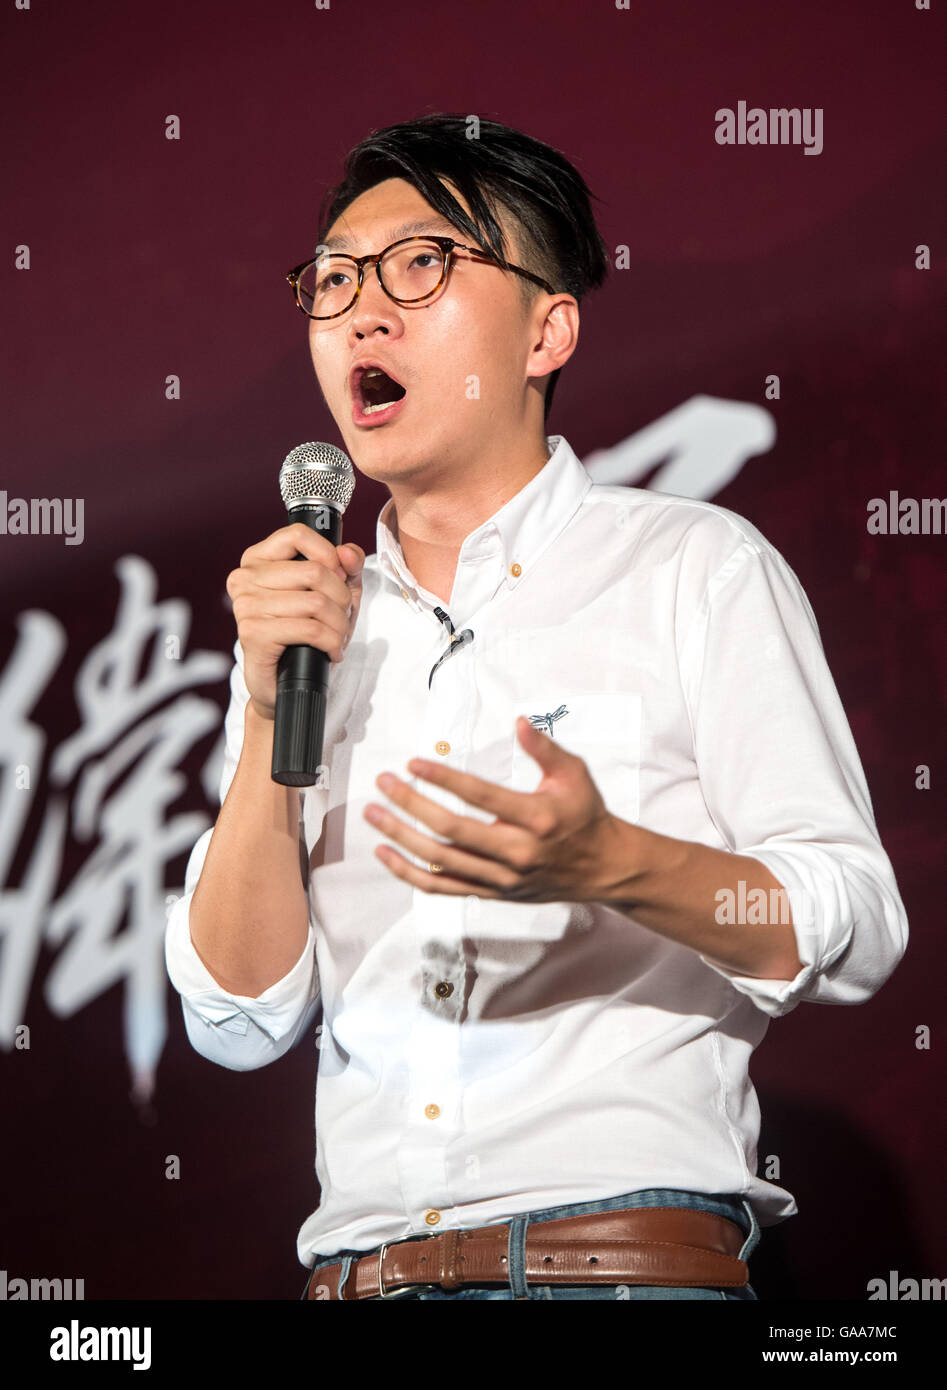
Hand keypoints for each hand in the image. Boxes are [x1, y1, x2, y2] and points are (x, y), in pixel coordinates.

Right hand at [226, 525, 364, 720]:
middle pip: (314, 571)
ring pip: (316, 602)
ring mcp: (246, 606)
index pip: (297, 534)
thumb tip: (348, 552)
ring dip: (339, 624)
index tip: (341, 576)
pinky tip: (332, 651)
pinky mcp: (254, 634)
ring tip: (338, 636)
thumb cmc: (307, 634)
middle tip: (343, 616)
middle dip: (342, 598)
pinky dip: (331, 642)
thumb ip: (347, 566)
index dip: (329, 553)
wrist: (284, 684)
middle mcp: (245, 579)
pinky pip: (310, 629)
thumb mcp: (335, 593)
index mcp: (258, 560)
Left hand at [362, 715, 622, 901]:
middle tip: (383, 782)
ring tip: (374, 814)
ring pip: (440, 861)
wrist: (602, 867)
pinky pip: (443, 887)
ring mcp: (501, 878)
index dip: (443, 779)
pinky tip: (386, 853)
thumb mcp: (574, 774)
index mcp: (537, 818)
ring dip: (401, 837)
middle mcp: (517, 852)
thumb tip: (518, 721)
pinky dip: (409, 873)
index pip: (480, 797)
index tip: (413, 764)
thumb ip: (544, 748)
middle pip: (451, 830)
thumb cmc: (585, 815)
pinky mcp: (492, 893)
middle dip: (411, 804)